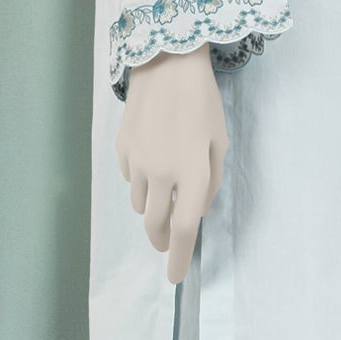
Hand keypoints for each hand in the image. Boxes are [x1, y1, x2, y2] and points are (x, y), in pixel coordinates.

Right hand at [115, 43, 227, 284]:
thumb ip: (210, 182)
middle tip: (169, 242)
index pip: (184, 229)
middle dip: (163, 241)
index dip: (179, 257)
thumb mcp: (219, 142)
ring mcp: (136, 161)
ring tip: (166, 187)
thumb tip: (196, 210)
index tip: (175, 277)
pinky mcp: (121, 148)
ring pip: (141, 204)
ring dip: (153, 208)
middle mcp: (161, 172)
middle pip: (156, 225)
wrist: (166, 62)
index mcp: (192, 173)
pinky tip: (152, 157)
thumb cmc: (202, 102)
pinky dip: (142, 180)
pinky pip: (130, 178)